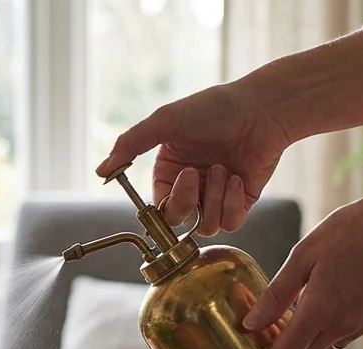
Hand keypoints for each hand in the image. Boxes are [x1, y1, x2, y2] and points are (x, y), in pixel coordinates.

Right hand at [96, 81, 293, 236]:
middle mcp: (191, 186)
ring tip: (225, 169)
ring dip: (215, 197)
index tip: (181, 179)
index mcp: (169, 170)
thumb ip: (130, 144)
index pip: (157, 206)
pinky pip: (230, 223)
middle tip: (196, 173)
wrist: (262, 109)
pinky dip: (233, 203)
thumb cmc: (215, 109)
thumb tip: (100, 171)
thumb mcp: (166, 121)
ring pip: (205, 226)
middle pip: (178, 221)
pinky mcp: (241, 202)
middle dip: (187, 200)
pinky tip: (238, 178)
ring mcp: (216, 196)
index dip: (166, 201)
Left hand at [241, 192, 362, 348]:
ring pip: (325, 347)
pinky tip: (321, 308)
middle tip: (262, 339)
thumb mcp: (303, 256)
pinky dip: (327, 331)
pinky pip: (345, 335)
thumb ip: (276, 295)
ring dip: (304, 343)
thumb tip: (251, 324)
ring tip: (288, 323)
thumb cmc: (352, 230)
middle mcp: (344, 326)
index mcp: (321, 311)